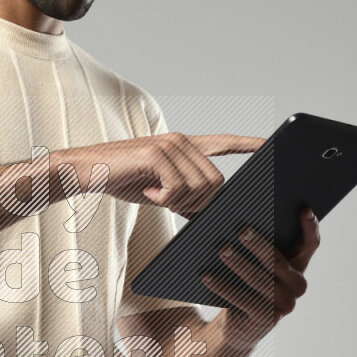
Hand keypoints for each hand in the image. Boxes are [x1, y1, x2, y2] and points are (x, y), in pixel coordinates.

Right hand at [75, 131, 266, 214]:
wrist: (86, 171)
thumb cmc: (121, 180)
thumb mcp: (159, 191)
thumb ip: (185, 197)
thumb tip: (205, 215)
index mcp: (184, 148)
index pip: (224, 142)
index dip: (248, 144)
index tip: (269, 144)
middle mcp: (181, 141)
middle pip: (215, 182)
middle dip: (196, 203)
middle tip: (168, 202)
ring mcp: (170, 145)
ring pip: (199, 187)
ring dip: (177, 201)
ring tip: (155, 194)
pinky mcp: (156, 153)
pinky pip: (178, 188)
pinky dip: (163, 199)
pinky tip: (147, 191)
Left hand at [200, 206, 320, 349]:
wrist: (238, 325)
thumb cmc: (244, 283)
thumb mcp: (255, 262)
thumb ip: (257, 240)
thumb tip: (236, 212)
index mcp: (298, 265)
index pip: (310, 243)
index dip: (310, 226)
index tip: (303, 209)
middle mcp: (297, 286)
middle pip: (278, 261)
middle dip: (259, 245)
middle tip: (241, 230)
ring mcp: (285, 305)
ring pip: (259, 280)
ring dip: (238, 263)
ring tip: (221, 249)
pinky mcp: (266, 319)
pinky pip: (243, 299)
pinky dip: (222, 286)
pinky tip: (206, 275)